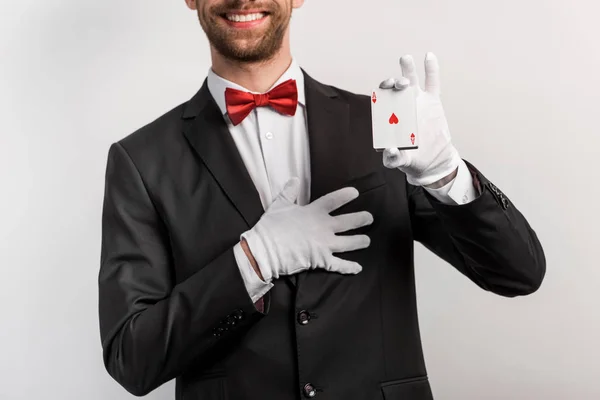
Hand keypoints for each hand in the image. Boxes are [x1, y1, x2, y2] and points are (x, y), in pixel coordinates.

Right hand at [240, 177, 372, 282]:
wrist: (265, 250)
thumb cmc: (271, 227)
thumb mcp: (279, 205)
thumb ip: (289, 192)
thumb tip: (294, 179)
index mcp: (313, 212)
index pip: (333, 200)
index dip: (345, 195)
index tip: (356, 193)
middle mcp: (323, 227)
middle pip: (347, 222)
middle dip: (361, 219)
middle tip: (370, 218)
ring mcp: (324, 244)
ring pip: (348, 243)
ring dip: (359, 241)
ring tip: (367, 241)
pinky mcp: (321, 260)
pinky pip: (339, 265)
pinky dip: (349, 267)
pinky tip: (358, 268)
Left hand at [380, 52, 461, 186]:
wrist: (433, 161)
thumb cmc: (412, 159)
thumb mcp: (400, 161)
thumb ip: (393, 158)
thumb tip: (390, 150)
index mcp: (389, 116)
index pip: (382, 99)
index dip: (381, 91)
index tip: (384, 89)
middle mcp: (400, 105)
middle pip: (394, 88)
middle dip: (393, 81)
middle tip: (398, 83)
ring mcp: (417, 102)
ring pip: (411, 81)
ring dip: (407, 69)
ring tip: (405, 59)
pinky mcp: (432, 102)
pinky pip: (432, 82)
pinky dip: (431, 69)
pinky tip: (429, 56)